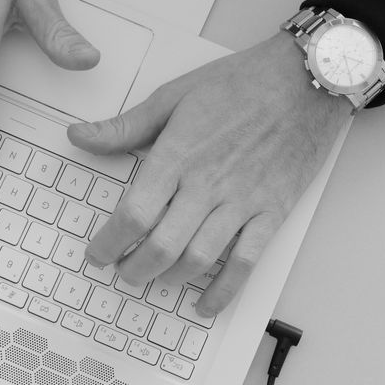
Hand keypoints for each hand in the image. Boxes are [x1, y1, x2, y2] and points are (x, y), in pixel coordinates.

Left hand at [68, 31, 349, 316]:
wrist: (305, 80)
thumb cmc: (241, 83)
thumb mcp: (174, 95)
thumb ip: (125, 126)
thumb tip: (79, 136)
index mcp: (178, 154)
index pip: (134, 213)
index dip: (110, 243)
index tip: (98, 254)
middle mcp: (207, 184)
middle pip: (162, 246)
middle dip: (135, 269)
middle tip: (123, 273)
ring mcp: (242, 201)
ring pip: (199, 258)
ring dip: (172, 279)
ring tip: (157, 281)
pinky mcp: (273, 211)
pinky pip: (247, 261)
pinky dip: (225, 290)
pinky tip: (207, 304)